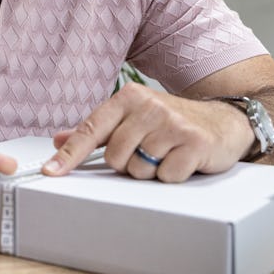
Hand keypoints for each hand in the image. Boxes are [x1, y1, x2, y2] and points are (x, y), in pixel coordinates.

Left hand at [41, 83, 252, 181]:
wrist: (223, 121)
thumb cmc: (171, 122)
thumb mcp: (132, 118)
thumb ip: (96, 130)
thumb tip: (59, 140)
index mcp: (128, 97)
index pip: (91, 130)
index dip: (69, 155)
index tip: (50, 172)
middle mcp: (148, 106)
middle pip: (115, 157)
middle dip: (128, 163)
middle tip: (147, 151)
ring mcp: (172, 123)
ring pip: (139, 169)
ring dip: (151, 171)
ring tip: (166, 154)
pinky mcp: (193, 143)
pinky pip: (166, 176)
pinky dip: (172, 175)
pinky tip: (182, 160)